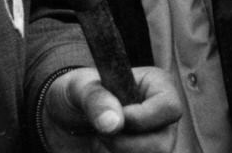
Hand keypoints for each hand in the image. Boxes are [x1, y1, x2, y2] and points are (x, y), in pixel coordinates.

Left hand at [42, 66, 181, 151]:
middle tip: (102, 134)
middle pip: (163, 144)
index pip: (169, 108)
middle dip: (125, 145)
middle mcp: (160, 115)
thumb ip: (97, 100)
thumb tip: (114, 124)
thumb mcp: (80, 88)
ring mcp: (152, 140)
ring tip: (102, 141)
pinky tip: (102, 151)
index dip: (142, 119)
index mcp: (156, 86)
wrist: (61, 118)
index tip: (113, 119)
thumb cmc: (76, 93)